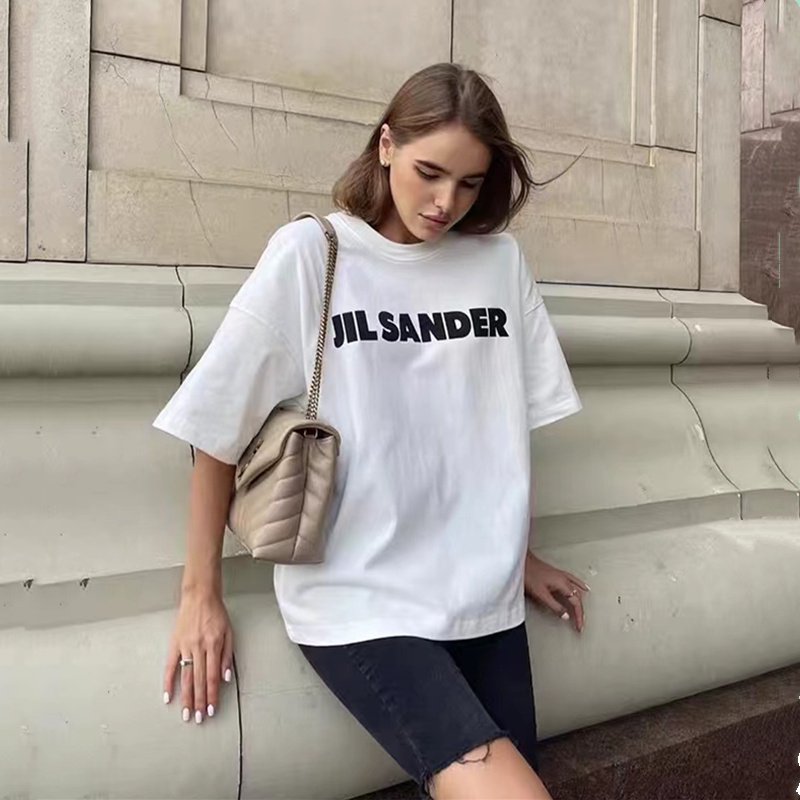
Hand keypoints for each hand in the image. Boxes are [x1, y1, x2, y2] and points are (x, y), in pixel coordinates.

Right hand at [163, 588, 233, 722]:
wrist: (199, 596)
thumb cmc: (216, 613)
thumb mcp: (229, 632)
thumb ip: (228, 655)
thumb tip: (225, 677)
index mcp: (214, 645)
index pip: (213, 676)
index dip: (212, 694)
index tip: (212, 709)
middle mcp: (199, 648)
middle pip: (199, 680)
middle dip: (200, 701)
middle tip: (199, 718)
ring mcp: (185, 646)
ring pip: (185, 677)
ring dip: (186, 697)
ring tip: (186, 713)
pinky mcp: (174, 644)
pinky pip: (170, 666)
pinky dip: (168, 682)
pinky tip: (168, 696)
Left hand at [524, 551, 589, 632]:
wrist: (522, 562)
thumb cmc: (529, 575)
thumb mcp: (541, 595)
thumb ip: (554, 606)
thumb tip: (566, 616)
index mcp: (563, 584)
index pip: (576, 603)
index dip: (578, 615)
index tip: (579, 626)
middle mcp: (565, 579)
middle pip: (577, 597)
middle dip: (580, 611)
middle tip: (579, 622)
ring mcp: (562, 575)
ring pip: (577, 590)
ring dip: (580, 601)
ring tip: (581, 611)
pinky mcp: (557, 573)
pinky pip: (574, 581)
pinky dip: (580, 586)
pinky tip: (583, 587)